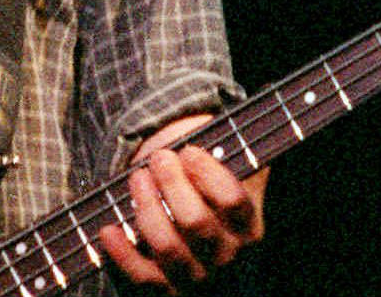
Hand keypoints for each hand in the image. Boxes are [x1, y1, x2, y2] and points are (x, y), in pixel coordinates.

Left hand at [98, 114, 267, 292]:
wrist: (209, 270)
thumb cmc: (217, 211)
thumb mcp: (242, 185)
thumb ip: (252, 153)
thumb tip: (271, 102)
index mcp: (249, 229)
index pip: (233, 201)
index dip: (208, 174)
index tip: (189, 151)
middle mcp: (226, 258)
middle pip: (197, 222)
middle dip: (172, 184)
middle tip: (157, 158)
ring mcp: (197, 280)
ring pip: (169, 248)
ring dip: (147, 209)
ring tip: (136, 179)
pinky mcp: (167, 295)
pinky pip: (143, 279)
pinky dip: (122, 255)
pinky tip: (108, 229)